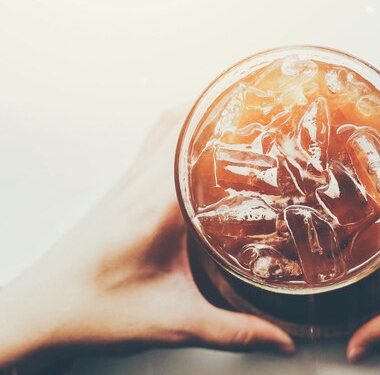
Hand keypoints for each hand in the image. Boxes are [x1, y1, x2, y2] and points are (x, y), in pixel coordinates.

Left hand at [0, 107, 293, 370]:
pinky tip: (194, 149)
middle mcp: (138, 184)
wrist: (40, 314)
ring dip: (196, 113)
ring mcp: (125, 185)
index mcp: (155, 205)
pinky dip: (176, 131)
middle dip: (221, 105)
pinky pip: (151, 145)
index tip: (260, 101)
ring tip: (232, 113)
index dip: (231, 116)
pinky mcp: (119, 193)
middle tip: (257, 102)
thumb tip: (278, 339)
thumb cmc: (91, 312)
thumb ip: (234, 332)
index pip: (196, 141)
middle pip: (181, 120)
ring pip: (163, 128)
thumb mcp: (175, 321)